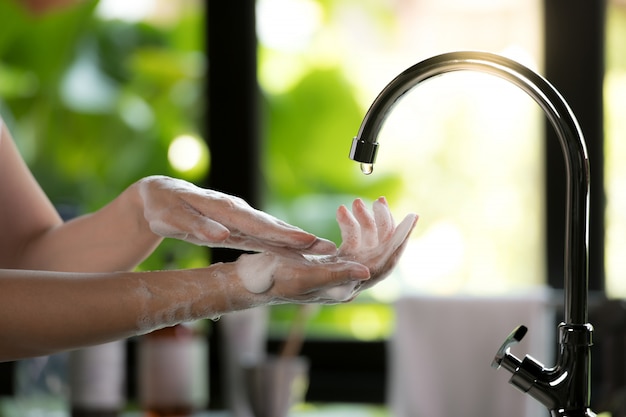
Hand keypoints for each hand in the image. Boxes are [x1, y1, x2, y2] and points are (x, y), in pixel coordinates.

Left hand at [136, 176, 335, 254]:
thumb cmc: (164, 208)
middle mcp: (237, 212)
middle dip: (301, 239)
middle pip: (273, 227)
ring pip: (272, 230)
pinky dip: (282, 242)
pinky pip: (264, 235)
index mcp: (223, 210)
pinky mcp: (239, 225)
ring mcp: (240, 218)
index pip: (257, 225)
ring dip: (297, 241)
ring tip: (324, 250)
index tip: (306, 241)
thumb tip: (221, 236)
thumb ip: (197, 226)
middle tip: (329, 248)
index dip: (282, 234)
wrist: (160, 196)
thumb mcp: (172, 219)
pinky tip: (298, 251)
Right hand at [235, 197, 416, 302]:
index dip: (398, 242)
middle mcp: (347, 280)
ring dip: (365, 222)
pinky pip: (351, 241)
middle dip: (383, 226)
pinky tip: (342, 211)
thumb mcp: (304, 277)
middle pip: (378, 252)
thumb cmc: (273, 281)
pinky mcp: (329, 260)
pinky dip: (350, 225)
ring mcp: (339, 269)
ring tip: (355, 203)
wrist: (251, 281)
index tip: (410, 218)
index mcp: (345, 287)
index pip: (382, 264)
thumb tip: (368, 271)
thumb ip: (337, 275)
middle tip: (380, 200)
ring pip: (366, 244)